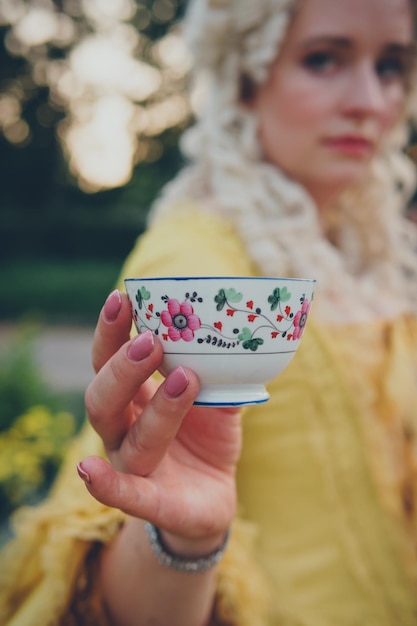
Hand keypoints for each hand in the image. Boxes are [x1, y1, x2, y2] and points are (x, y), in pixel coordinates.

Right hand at [80, 289, 241, 550]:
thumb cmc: (206, 437)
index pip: (110, 358)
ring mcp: (132, 465)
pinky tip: (88, 473)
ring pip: (128, 436)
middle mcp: (122, 428)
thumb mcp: (218, 398)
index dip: (112, 330)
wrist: (212, 494)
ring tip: (184, 378)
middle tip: (151, 340)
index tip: (122, 297)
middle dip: (124, 366)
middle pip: (103, 395)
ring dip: (154, 407)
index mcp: (134, 397)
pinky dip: (106, 485)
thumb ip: (222, 371)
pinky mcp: (151, 501)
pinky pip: (125, 495)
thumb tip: (243, 333)